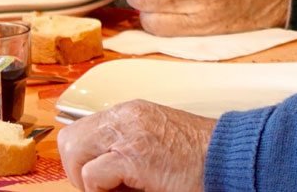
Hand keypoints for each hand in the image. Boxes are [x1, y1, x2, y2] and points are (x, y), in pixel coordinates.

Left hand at [59, 100, 213, 191]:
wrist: (227, 155)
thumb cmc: (197, 155)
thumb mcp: (156, 138)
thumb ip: (127, 142)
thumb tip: (97, 166)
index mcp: (131, 112)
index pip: (82, 130)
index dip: (85, 160)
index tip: (103, 178)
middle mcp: (126, 116)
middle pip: (70, 140)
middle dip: (79, 169)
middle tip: (106, 186)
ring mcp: (129, 133)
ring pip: (73, 153)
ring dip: (88, 179)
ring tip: (117, 188)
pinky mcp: (133, 155)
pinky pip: (92, 176)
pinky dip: (101, 191)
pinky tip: (131, 189)